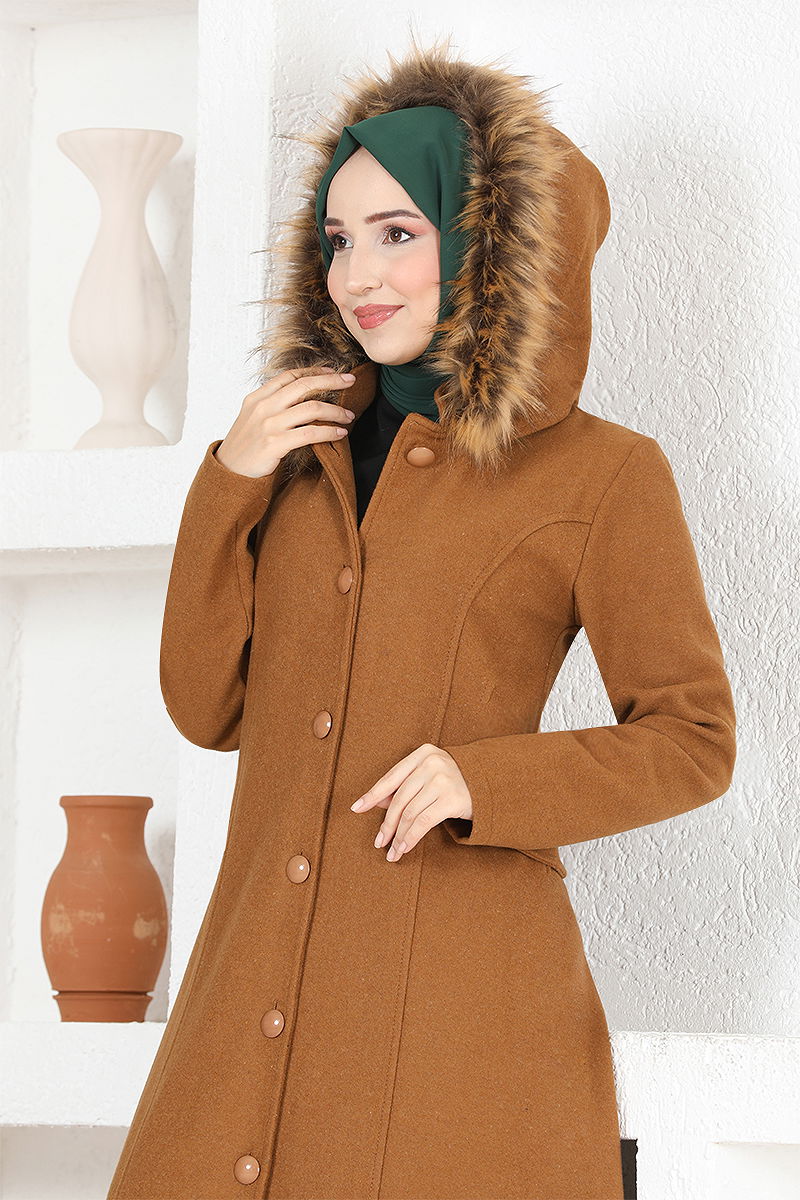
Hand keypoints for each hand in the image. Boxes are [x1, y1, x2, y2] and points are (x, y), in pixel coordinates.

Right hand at [214, 364, 356, 478]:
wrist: (228, 471)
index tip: (334, 372)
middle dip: (331, 381)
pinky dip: (329, 432)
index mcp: (258, 397)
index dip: (314, 371)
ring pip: (312, 408)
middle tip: (350, 381)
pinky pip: (310, 433)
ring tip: (349, 415)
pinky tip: (340, 433)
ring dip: (336, 411)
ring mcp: (269, 425)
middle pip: (304, 385)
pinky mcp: (275, 444)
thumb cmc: (245, 446)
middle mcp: (263, 407)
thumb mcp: (252, 418)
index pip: (290, 375)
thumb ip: (272, 404)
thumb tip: (301, 397)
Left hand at [350, 743, 472, 861]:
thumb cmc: (455, 780)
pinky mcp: (452, 799)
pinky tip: (405, 847)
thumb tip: (374, 802)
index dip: (372, 794)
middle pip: (399, 799)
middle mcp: (431, 764)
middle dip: (387, 824)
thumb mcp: (429, 776)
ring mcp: (442, 780)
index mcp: (422, 754)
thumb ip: (405, 785)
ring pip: (409, 813)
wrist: (492, 783)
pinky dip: (411, 837)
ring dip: (398, 836)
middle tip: (379, 842)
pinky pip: (423, 822)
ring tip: (392, 851)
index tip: (357, 808)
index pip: (391, 777)